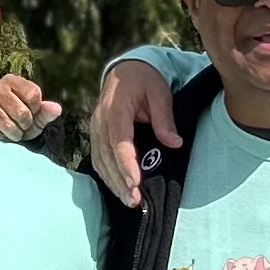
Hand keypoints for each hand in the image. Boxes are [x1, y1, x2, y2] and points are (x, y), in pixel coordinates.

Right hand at [0, 71, 62, 144]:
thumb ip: (46, 112)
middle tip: (22, 125)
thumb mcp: (35, 114)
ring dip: (15, 134)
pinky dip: (2, 138)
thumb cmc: (17, 117)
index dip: (36, 110)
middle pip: (22, 113)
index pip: (33, 95)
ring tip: (13, 131)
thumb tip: (56, 108)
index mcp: (12, 81)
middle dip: (26, 125)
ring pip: (9, 126)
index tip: (33, 113)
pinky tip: (1, 132)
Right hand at [87, 56, 177, 207]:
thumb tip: (174, 143)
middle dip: (120, 180)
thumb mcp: (160, 93)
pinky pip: (98, 158)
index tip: (135, 183)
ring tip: (129, 200)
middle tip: (135, 201)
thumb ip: (164, 119)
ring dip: (113, 182)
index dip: (126, 164)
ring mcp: (95, 128)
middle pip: (107, 156)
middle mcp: (100, 120)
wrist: (126, 69)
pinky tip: (118, 188)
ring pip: (100, 160)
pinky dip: (107, 175)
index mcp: (116, 109)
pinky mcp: (96, 134)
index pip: (119, 141)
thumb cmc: (145, 80)